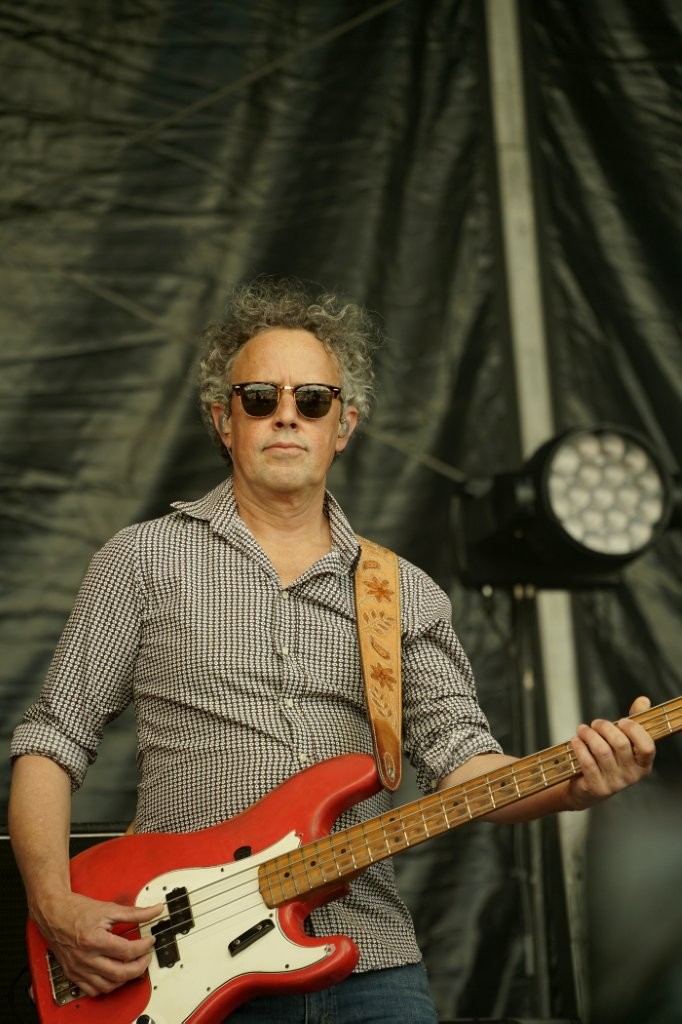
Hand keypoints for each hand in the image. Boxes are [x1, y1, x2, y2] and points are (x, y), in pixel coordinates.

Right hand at [35, 891, 162, 996]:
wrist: (53, 913)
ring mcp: (78, 968)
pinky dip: (107, 986)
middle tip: (146, 957)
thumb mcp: (109, 908)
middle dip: (139, 967)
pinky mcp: (73, 974)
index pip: (127, 951)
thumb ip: (135, 913)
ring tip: (133, 965)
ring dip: (124, 978)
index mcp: (94, 940)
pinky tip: (114, 975)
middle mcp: (86, 957)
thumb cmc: (77, 910)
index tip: (150, 941)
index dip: (144, 947)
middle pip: (119, 973)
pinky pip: (92, 990)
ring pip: (107, 985)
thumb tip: (155, 910)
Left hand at [565, 695, 655, 809]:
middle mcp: (632, 776)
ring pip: (601, 750)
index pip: (647, 747)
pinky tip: (576, 740)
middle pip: (620, 744)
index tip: (622, 721)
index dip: (635, 730)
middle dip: (605, 727)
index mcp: (643, 764)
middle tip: (595, 723)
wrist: (588, 788)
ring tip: (582, 729)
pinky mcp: (597, 787)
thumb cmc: (609, 760)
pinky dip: (579, 747)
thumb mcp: (624, 743)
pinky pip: (587, 762)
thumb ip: (634, 723)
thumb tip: (643, 700)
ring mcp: (615, 783)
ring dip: (589, 734)